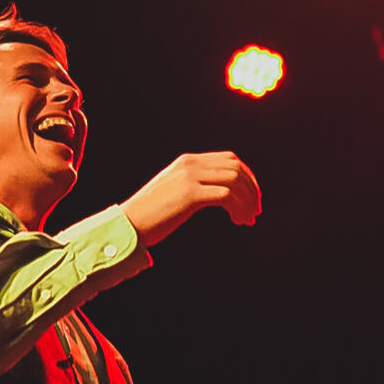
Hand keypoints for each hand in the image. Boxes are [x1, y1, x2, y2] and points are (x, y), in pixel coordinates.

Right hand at [120, 152, 260, 247]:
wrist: (128, 224)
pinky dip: (238, 208)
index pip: (229, 159)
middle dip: (252, 190)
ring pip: (235, 181)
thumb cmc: (151, 214)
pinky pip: (226, 196)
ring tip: (247, 220)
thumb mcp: (174, 191)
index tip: (251, 199)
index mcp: (187, 161)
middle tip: (255, 211)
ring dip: (247, 201)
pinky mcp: (189, 195)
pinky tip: (237, 221)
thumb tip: (220, 194)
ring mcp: (189, 177)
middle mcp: (190, 164)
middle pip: (236, 168)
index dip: (247, 177)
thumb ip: (194, 185)